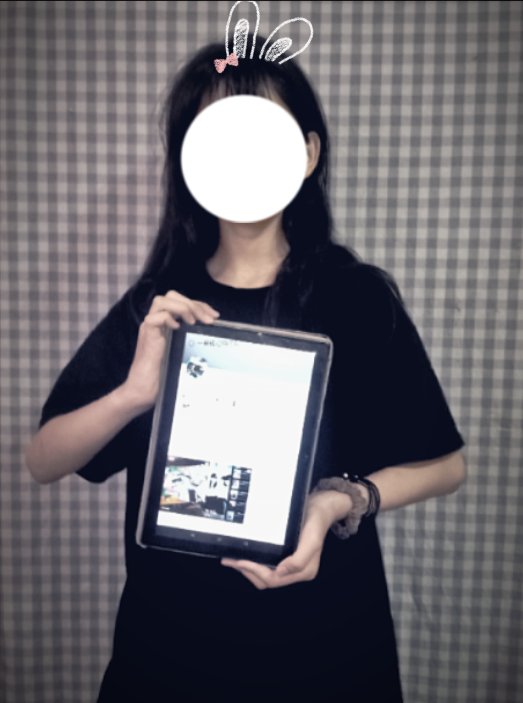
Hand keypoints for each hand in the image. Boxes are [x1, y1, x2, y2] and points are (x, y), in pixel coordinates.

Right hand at [120, 290, 218, 412]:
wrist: (144, 390)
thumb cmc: (165, 376)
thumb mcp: (184, 353)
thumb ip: (192, 340)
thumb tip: (212, 333)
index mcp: (166, 324)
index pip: (182, 303)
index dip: (200, 305)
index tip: (215, 316)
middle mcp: (157, 322)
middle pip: (171, 296)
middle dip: (193, 303)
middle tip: (208, 319)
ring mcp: (150, 328)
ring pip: (162, 301)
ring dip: (182, 307)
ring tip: (194, 321)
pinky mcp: (147, 336)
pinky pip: (155, 317)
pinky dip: (168, 318)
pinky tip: (179, 328)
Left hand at [221, 490, 351, 588]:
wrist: (321, 506)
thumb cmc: (315, 521)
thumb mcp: (311, 539)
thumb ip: (299, 560)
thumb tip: (280, 572)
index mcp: (304, 571)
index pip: (274, 579)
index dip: (255, 572)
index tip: (240, 560)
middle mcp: (296, 571)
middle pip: (266, 580)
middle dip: (247, 572)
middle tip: (230, 560)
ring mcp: (290, 564)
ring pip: (264, 575)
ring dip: (248, 569)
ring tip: (232, 559)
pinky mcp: (285, 555)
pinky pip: (267, 565)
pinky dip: (253, 563)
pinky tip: (244, 555)